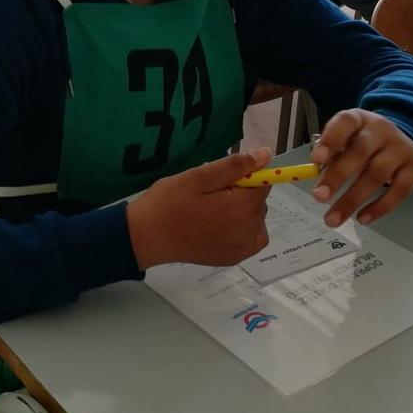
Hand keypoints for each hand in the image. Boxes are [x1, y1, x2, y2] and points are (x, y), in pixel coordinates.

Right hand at [126, 147, 272, 269]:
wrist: (146, 238)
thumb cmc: (168, 202)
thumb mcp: (197, 176)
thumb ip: (234, 166)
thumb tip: (266, 154)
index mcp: (241, 208)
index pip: (263, 182)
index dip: (245, 175)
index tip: (220, 178)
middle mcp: (249, 231)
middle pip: (259, 201)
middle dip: (242, 192)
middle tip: (208, 193)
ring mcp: (242, 248)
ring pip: (256, 219)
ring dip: (242, 210)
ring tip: (211, 209)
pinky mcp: (234, 258)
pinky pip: (251, 237)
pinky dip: (243, 228)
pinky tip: (219, 224)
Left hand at [309, 110, 412, 226]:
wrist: (406, 140)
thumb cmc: (366, 142)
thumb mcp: (348, 138)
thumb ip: (332, 152)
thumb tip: (316, 174)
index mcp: (359, 119)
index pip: (345, 122)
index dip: (331, 139)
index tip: (316, 160)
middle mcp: (381, 130)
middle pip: (360, 152)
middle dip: (338, 176)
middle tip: (319, 197)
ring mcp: (401, 148)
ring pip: (377, 174)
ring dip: (353, 199)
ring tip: (333, 218)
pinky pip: (399, 191)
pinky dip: (379, 207)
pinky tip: (362, 218)